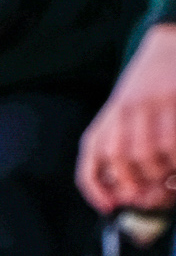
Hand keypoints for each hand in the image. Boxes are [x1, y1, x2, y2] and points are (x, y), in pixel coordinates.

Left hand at [79, 25, 175, 212]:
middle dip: (139, 187)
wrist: (166, 48)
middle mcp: (119, 115)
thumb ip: (118, 157)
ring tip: (171, 178)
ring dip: (162, 173)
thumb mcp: (120, 126)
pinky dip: (175, 158)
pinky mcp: (172, 98)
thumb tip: (126, 196)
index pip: (88, 168)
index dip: (97, 193)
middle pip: (120, 164)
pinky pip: (172, 141)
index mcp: (102, 128)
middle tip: (156, 197)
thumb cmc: (145, 97)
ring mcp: (147, 105)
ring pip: (147, 154)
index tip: (113, 207)